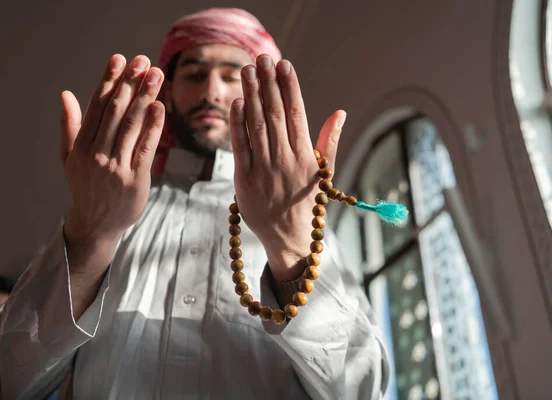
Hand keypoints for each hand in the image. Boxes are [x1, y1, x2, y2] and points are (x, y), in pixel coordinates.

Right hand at [60, 54, 164, 257]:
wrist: (96, 225)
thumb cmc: (86, 187)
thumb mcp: (70, 158)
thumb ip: (70, 126)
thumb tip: (66, 95)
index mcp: (81, 147)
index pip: (96, 107)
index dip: (108, 81)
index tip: (119, 60)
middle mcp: (96, 155)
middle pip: (115, 112)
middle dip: (129, 83)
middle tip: (142, 61)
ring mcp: (116, 168)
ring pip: (131, 126)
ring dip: (144, 97)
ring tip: (155, 75)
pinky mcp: (135, 180)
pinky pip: (145, 148)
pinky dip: (153, 127)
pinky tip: (159, 107)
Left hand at [229, 55, 345, 280]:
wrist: (289, 238)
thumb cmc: (306, 203)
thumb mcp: (323, 174)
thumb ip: (327, 141)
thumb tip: (339, 111)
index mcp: (305, 157)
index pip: (297, 114)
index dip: (290, 87)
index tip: (284, 65)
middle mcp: (285, 160)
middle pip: (276, 114)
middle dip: (268, 83)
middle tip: (262, 58)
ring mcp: (263, 170)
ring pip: (257, 125)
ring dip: (252, 95)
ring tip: (247, 70)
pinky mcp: (244, 180)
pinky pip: (240, 147)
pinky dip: (237, 124)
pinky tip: (237, 102)